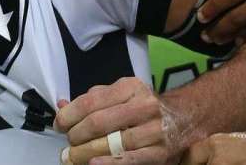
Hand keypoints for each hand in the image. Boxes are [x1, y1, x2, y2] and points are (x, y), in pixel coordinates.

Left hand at [55, 77, 179, 164]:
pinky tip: (94, 163)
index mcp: (130, 87)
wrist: (185, 117)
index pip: (90, 101)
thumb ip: (92, 99)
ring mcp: (154, 129)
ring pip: (111, 142)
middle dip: (76, 135)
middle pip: (98, 122)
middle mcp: (143, 105)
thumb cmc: (144, 106)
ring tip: (74, 155)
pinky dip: (109, 163)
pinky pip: (130, 159)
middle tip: (69, 142)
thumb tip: (61, 105)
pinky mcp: (160, 151)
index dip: (69, 114)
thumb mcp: (121, 93)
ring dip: (86, 152)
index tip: (59, 124)